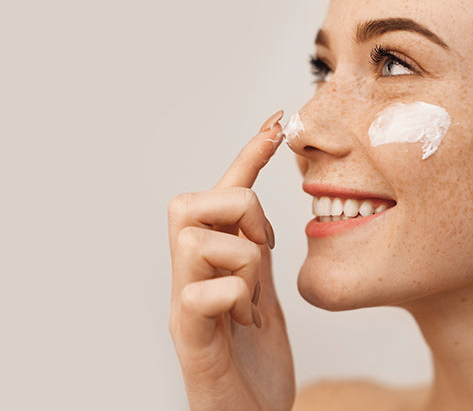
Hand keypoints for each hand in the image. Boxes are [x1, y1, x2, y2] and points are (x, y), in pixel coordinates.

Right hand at [168, 111, 294, 410]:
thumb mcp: (264, 294)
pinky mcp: (191, 344)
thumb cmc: (255, 361)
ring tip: (254, 293)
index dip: (248, 154)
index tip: (276, 121)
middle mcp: (190, 281)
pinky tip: (247, 318)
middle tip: (262, 247)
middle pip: (187, 203)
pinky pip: (197, 297)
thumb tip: (259, 213)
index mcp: (212, 266)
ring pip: (193, 240)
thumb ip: (255, 255)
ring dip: (240, 257)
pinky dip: (233, 295)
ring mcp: (186, 310)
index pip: (223, 196)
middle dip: (236, 209)